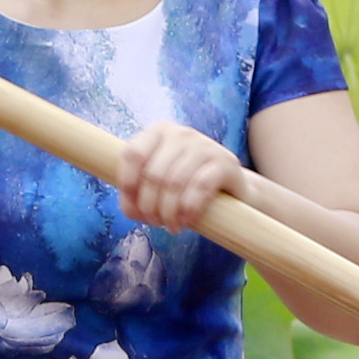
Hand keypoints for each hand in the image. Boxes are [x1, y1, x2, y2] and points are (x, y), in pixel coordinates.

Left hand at [108, 121, 244, 229]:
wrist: (230, 190)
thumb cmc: (185, 188)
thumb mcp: (157, 185)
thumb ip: (135, 194)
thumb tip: (131, 209)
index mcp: (159, 132)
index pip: (133, 154)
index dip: (128, 185)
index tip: (135, 208)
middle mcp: (181, 133)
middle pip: (153, 174)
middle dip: (150, 206)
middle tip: (156, 223)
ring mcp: (205, 145)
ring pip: (175, 182)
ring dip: (168, 212)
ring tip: (171, 226)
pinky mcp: (226, 162)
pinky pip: (200, 187)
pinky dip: (189, 209)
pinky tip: (187, 221)